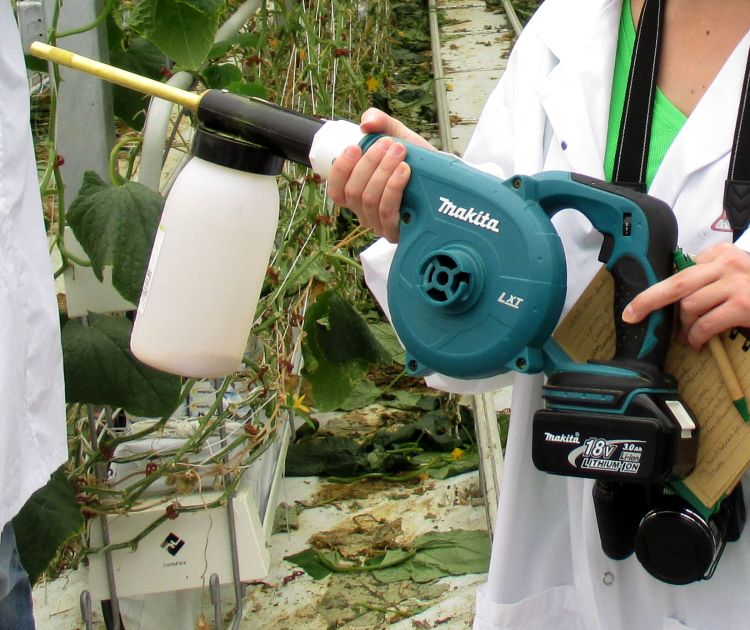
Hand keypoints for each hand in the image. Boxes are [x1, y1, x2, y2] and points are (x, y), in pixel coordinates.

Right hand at [326, 108, 433, 242]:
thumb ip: (381, 123)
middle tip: (389, 144)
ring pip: (369, 200)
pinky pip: (387, 211)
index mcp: (359, 194)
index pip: (336, 190)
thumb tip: (366, 123)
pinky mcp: (398, 231)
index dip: (341, 169)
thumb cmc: (420, 163)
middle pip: (353, 193)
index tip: (355, 147)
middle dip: (369, 164)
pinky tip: (404, 171)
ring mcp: (381, 224)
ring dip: (383, 172)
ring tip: (400, 152)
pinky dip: (393, 187)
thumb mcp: (399, 137)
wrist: (448, 181)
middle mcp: (366, 212)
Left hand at [622, 243, 749, 348]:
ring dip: (684, 328)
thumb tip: (677, 296)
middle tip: (632, 315)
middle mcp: (728, 263)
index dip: (658, 290)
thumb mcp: (737, 276)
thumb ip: (710, 278)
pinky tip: (699, 343)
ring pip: (689, 306)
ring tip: (688, 338)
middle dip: (648, 300)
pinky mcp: (743, 305)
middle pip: (676, 282)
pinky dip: (697, 336)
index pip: (682, 269)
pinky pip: (706, 323)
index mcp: (723, 253)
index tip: (640, 304)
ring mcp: (737, 283)